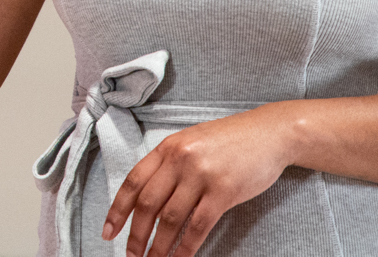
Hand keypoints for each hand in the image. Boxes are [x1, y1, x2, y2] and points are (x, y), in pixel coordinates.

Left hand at [104, 105, 294, 256]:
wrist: (268, 133)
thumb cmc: (229, 140)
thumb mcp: (190, 142)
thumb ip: (169, 165)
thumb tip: (146, 200)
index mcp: (167, 147)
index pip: (133, 182)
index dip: (117, 210)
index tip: (108, 231)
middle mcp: (180, 160)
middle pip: (148, 204)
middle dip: (136, 234)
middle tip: (130, 255)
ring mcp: (202, 175)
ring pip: (171, 219)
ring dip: (158, 246)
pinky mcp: (224, 191)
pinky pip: (198, 226)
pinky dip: (186, 247)